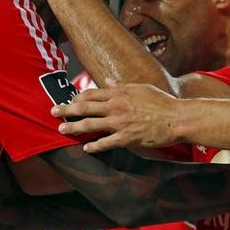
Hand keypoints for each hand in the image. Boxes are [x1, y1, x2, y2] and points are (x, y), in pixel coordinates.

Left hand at [53, 80, 180, 152]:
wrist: (177, 118)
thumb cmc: (161, 102)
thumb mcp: (140, 87)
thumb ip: (121, 85)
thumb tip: (107, 81)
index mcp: (119, 92)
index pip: (91, 93)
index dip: (77, 97)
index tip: (69, 101)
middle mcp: (116, 106)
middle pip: (84, 107)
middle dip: (66, 109)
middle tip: (53, 112)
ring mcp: (120, 122)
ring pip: (90, 124)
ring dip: (73, 127)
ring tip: (61, 129)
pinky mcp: (126, 138)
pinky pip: (105, 142)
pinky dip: (94, 145)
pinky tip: (85, 148)